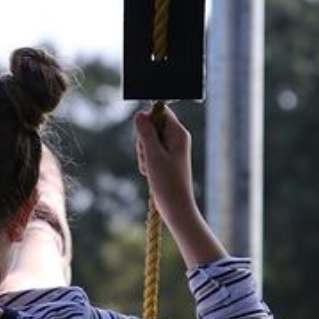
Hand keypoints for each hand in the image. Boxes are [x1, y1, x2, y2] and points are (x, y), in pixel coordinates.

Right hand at [134, 104, 196, 224]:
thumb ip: (146, 133)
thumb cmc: (168, 182)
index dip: (148, 120)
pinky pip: (148, 153)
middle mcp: (176, 138)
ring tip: (150, 168)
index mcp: (178, 133)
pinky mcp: (164, 159)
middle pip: (151, 126)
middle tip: (148, 157)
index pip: (160, 112)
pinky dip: (145, 162)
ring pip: (147, 141)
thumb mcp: (153, 155)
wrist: (175, 206)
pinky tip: (150, 173)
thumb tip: (139, 114)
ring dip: (143, 154)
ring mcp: (169, 149)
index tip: (143, 136)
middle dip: (143, 141)